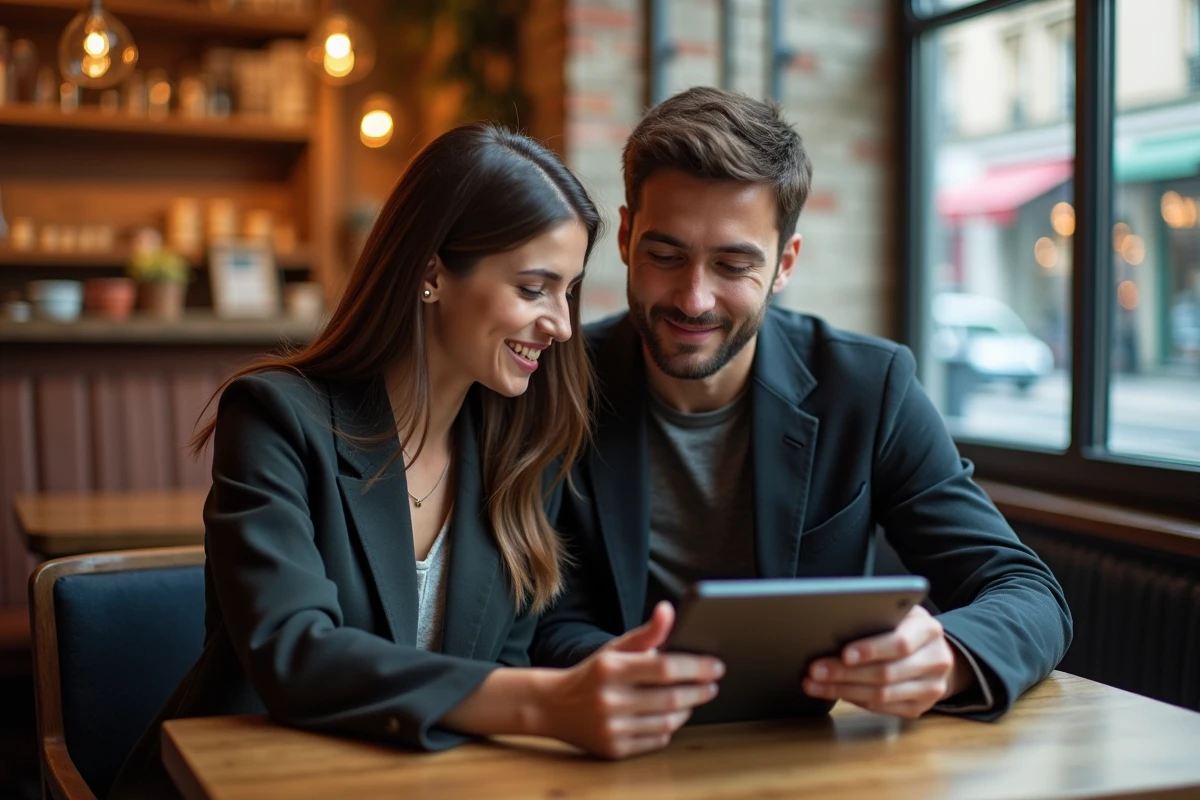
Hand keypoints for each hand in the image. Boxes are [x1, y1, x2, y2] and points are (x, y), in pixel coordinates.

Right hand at [537, 601, 724, 758]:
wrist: (553, 706)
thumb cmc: (593, 674)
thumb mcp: (615, 648)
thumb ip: (647, 633)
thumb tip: (669, 610)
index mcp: (610, 668)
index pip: (665, 668)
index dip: (697, 667)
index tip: (716, 666)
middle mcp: (609, 700)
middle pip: (671, 698)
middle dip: (699, 691)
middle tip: (712, 684)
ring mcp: (611, 728)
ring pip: (667, 722)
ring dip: (687, 710)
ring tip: (692, 698)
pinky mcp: (613, 750)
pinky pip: (656, 741)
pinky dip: (668, 728)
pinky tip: (670, 716)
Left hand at [801, 605, 971, 718]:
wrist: (938, 653)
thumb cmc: (907, 628)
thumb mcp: (900, 614)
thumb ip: (879, 618)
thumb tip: (836, 627)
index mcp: (928, 631)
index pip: (900, 643)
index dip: (870, 650)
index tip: (844, 654)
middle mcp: (936, 661)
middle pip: (886, 673)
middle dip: (845, 673)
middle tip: (815, 670)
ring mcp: (930, 688)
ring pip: (882, 695)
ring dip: (843, 690)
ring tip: (814, 684)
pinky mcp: (919, 708)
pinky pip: (882, 708)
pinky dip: (854, 701)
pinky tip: (832, 692)